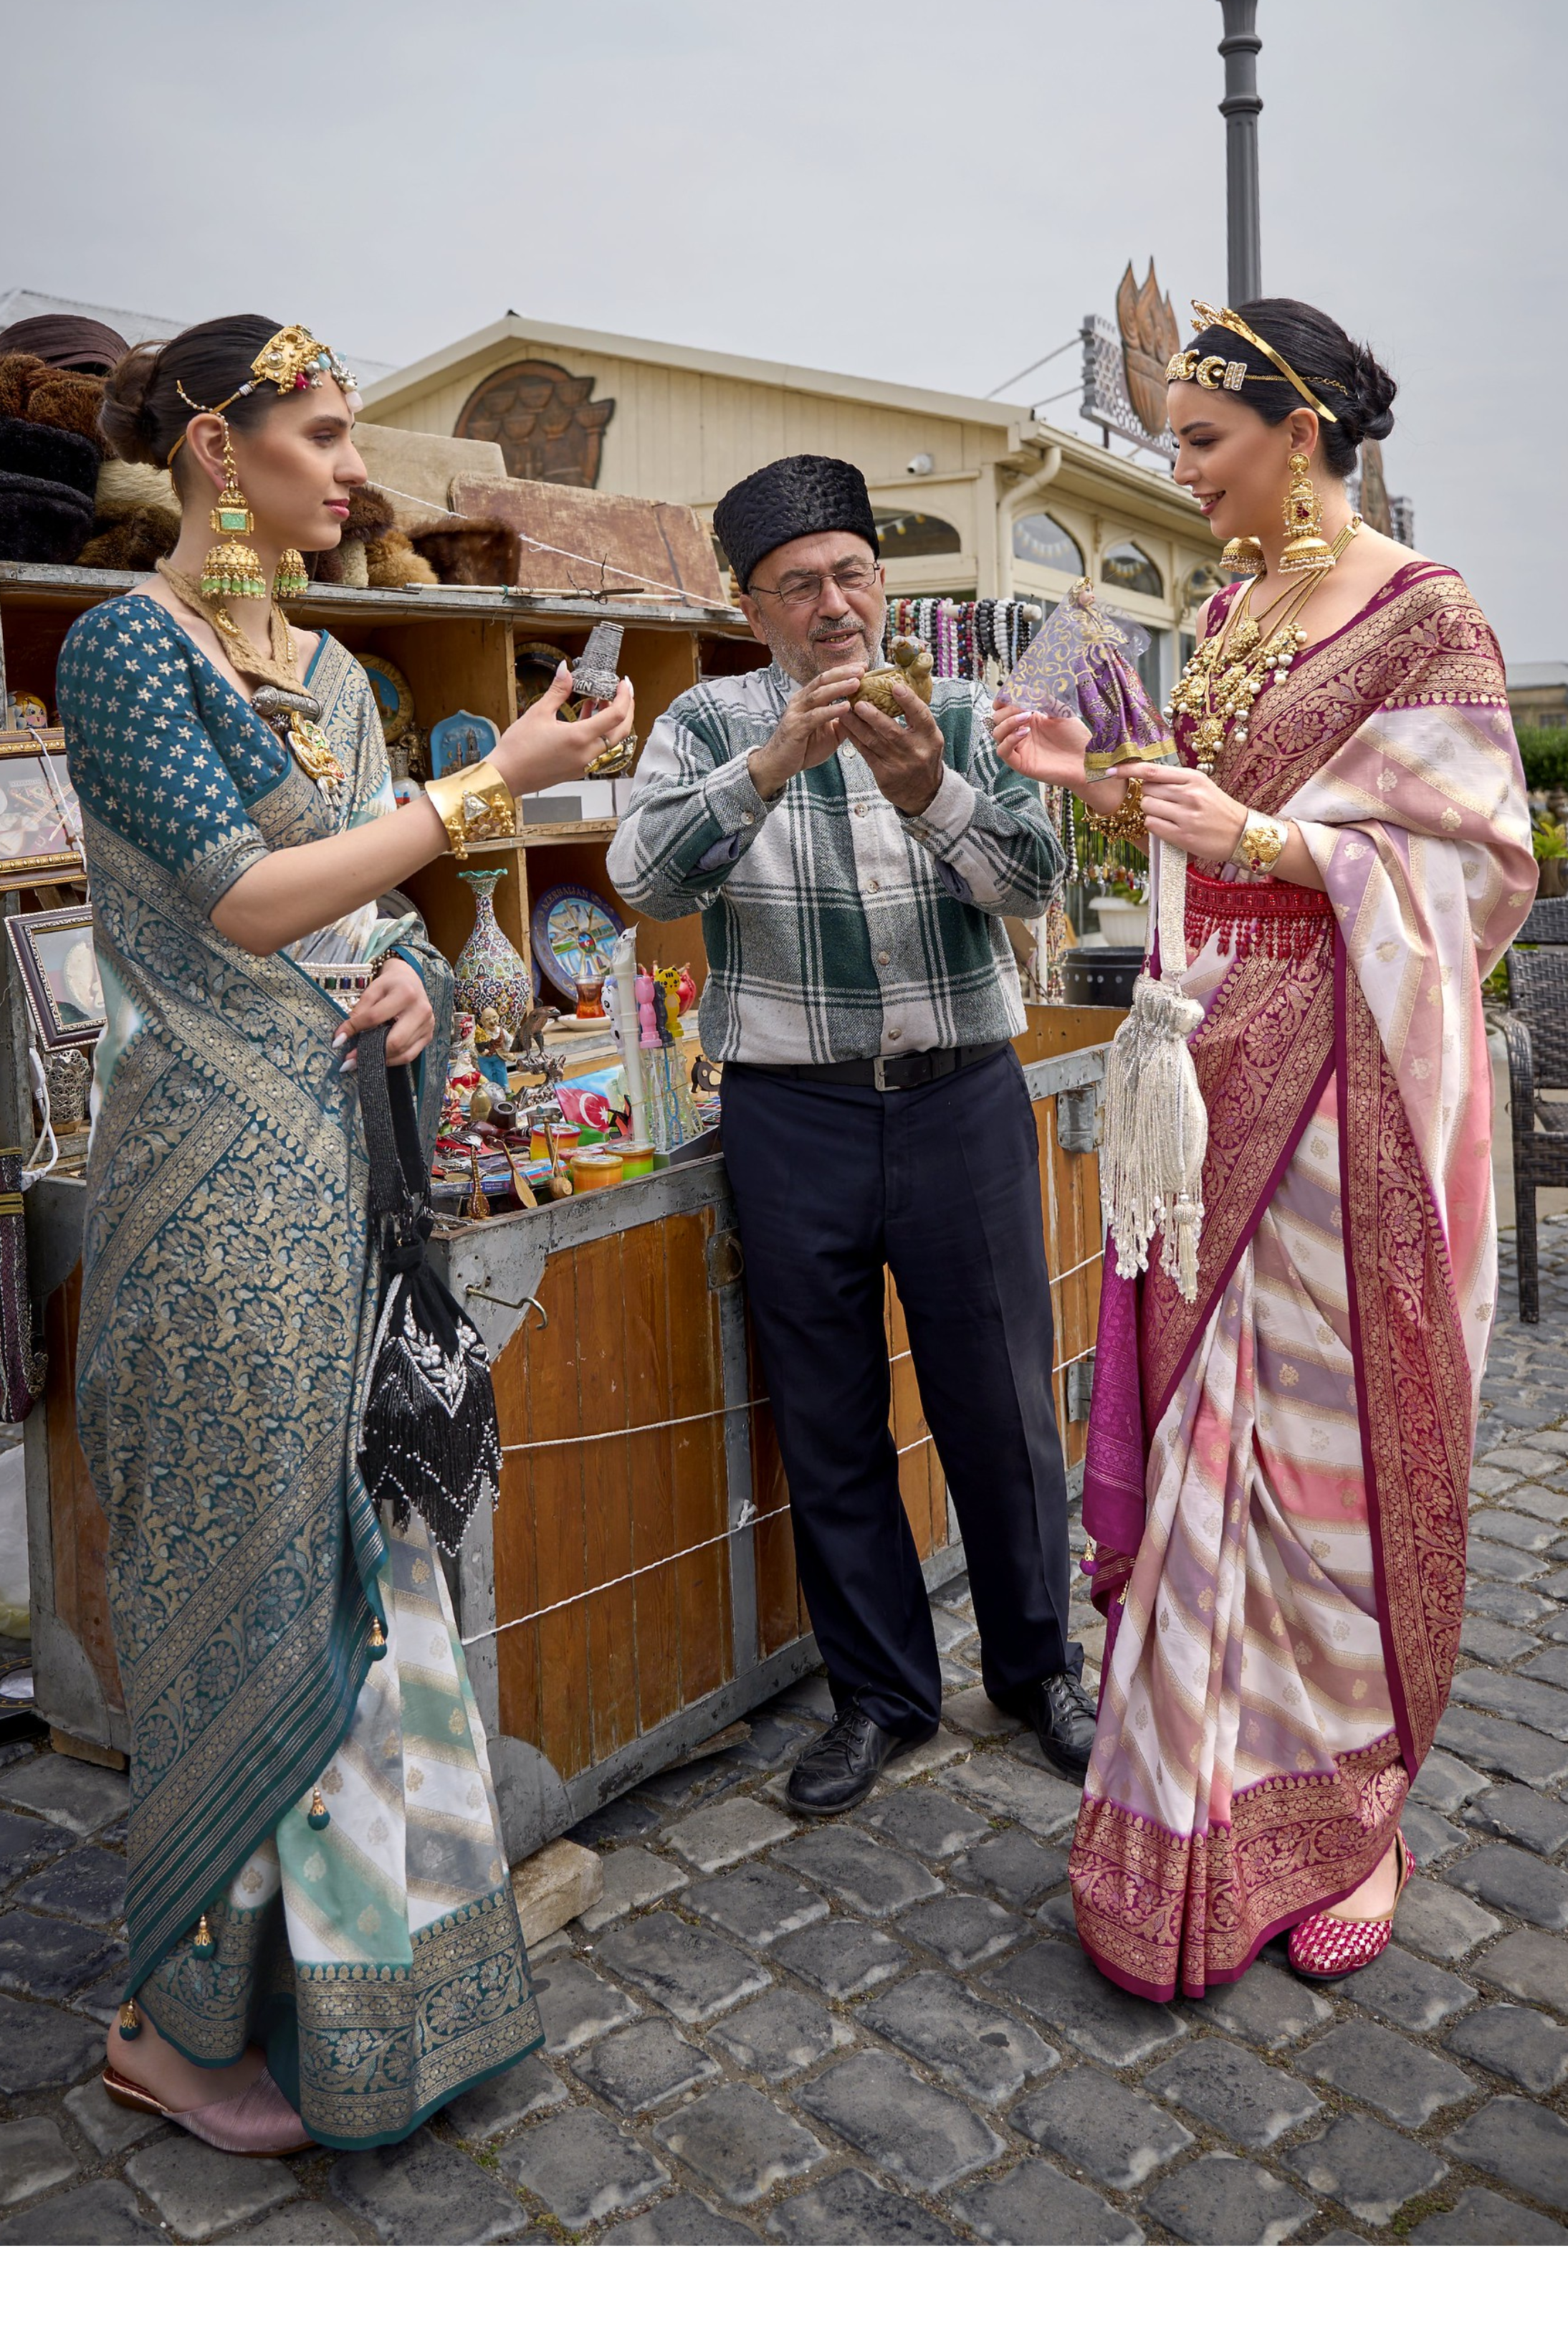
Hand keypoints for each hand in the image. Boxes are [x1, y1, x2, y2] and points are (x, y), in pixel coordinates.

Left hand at [334, 956, 434, 1069]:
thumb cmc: (390, 985)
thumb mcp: (373, 990)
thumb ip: (360, 1011)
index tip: (337, 1040)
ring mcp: (427, 1025)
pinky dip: (392, 1060)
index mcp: (405, 994)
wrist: (411, 980)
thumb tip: (343, 1036)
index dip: (354, 1029)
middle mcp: (421, 1010)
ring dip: (380, 1060)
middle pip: (394, 1041)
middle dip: (370, 1053)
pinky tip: (379, 1059)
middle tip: (349, 1061)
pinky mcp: (428, 1035)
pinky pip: (409, 1055)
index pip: (375, 1017)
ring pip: (403, 1052)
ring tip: (360, 1062)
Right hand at [491, 664, 635, 793]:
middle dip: (627, 709)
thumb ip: (558, 690)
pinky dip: (599, 732)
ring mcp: (584, 764)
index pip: (616, 716)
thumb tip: (565, 670)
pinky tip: (586, 716)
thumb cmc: (519, 748)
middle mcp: (587, 754)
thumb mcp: (538, 712)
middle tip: (621, 692)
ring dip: (612, 721)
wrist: (507, 776)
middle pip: (621, 731)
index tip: (623, 683)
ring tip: (601, 700)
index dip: (625, 697)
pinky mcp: (578, 769)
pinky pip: (598, 750)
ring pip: (611, 742)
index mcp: (580, 738)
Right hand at [746, 663, 866, 797]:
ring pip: (819, 695)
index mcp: (808, 699)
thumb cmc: (802, 748)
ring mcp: (796, 713)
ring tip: (856, 683)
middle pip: (823, 680)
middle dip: (843, 673)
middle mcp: (800, 702)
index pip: (827, 679)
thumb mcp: (830, 734)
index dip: (844, 671)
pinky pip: (815, 716)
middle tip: (861, 669)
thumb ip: (844, 723)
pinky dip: (831, 711)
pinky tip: (845, 707)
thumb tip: (863, 716)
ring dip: (838, 687)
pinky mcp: (795, 728)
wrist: (778, 765)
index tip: (863, 666)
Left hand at [839, 680, 944, 814]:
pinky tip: (845, 727)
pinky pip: (866, 753)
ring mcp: (899, 764)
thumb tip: (899, 687)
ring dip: (857, 725)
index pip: (921, 715)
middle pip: (892, 731)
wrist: (924, 793)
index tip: (895, 686)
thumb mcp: (930, 738)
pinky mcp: (884, 774)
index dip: (909, 701)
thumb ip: (918, 718)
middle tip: (858, 702)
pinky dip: (855, 739)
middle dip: (873, 716)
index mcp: (930, 737)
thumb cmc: (924, 757)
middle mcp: (916, 751)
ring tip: (844, 711)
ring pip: (874, 741)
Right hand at [991, 697, 1124, 820]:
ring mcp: (1020, 749)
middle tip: (1024, 707)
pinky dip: (1009, 740)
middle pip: (997, 719)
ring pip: (997, 734)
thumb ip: (1045, 700)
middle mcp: (1021, 734)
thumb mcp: (1061, 711)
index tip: (1009, 693)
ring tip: (1027, 717)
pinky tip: (1025, 733)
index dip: (1002, 700)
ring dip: (1008, 722)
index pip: (1003, 709)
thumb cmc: (1076, 738)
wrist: (1086, 760)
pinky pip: (1003, 751)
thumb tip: (1030, 687)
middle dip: (1007, 710)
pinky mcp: (1021, 763)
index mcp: (1029, 720)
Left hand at [1110, 761, 1247, 863]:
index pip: (1152, 770)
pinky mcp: (1183, 836)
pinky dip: (1154, 826)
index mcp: (1193, 778)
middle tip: (1165, 804)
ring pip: (1147, 807)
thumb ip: (1176, 780)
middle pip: (1146, 790)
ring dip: (1150, 812)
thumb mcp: (1202, 786)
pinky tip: (1168, 827)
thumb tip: (1144, 776)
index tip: (1110, 771)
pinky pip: (1151, 825)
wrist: (1243, 834)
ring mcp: (1186, 816)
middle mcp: (1189, 794)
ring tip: (1168, 816)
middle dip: (1149, 796)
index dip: (1128, 769)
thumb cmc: (1219, 809)